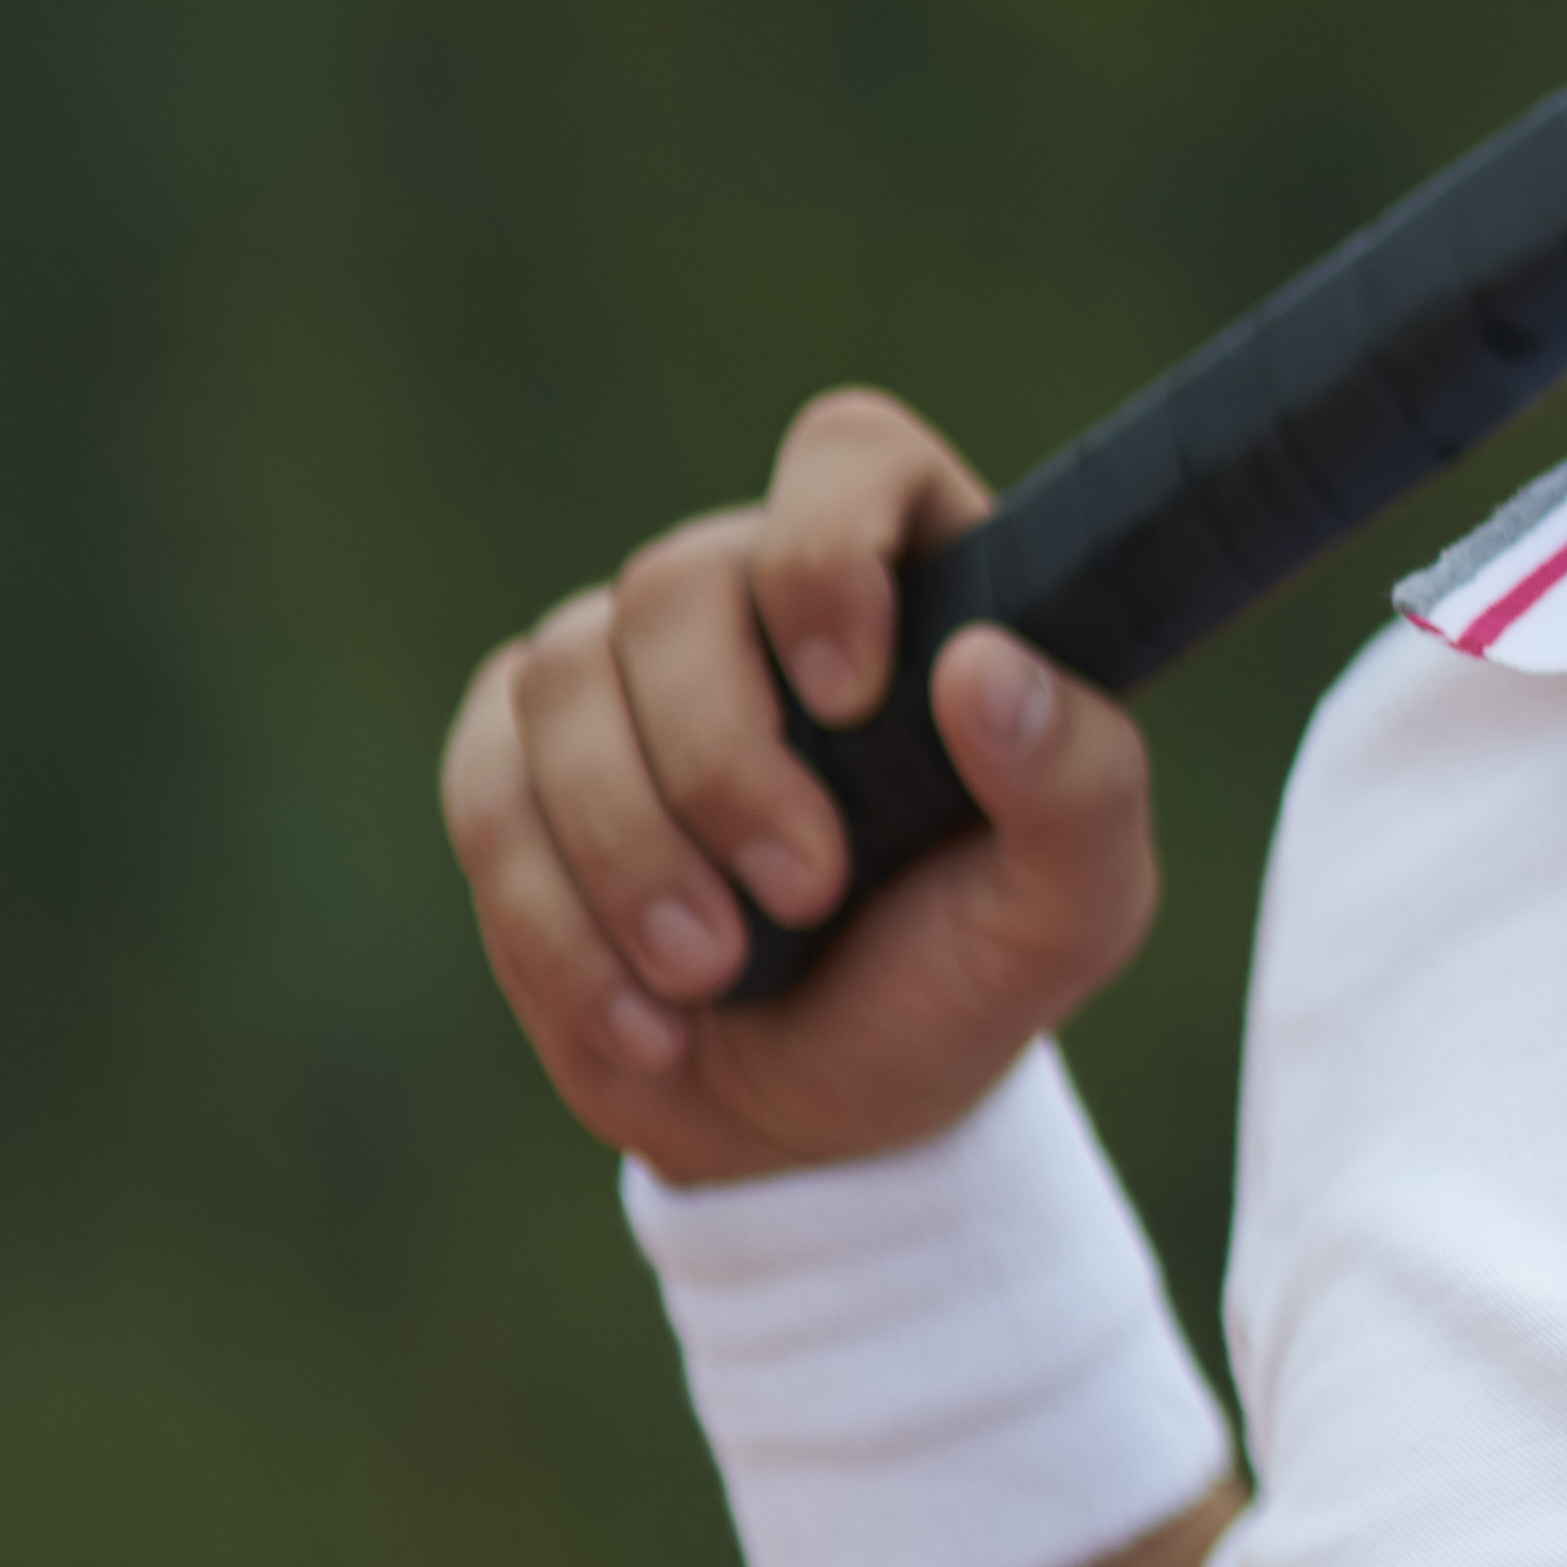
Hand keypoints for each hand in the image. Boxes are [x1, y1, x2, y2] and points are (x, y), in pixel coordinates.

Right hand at [436, 388, 1159, 1187]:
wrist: (818, 1110)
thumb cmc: (961, 977)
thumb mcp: (1071, 908)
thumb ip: (1079, 784)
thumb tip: (988, 666)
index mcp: (914, 584)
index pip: (848, 456)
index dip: (826, 549)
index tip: (854, 697)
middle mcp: (754, 595)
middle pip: (675, 584)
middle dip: (723, 762)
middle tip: (801, 893)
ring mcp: (621, 670)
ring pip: (561, 681)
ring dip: (635, 851)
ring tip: (715, 973)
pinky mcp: (513, 759)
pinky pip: (487, 791)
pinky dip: (561, 921)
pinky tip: (648, 1015)